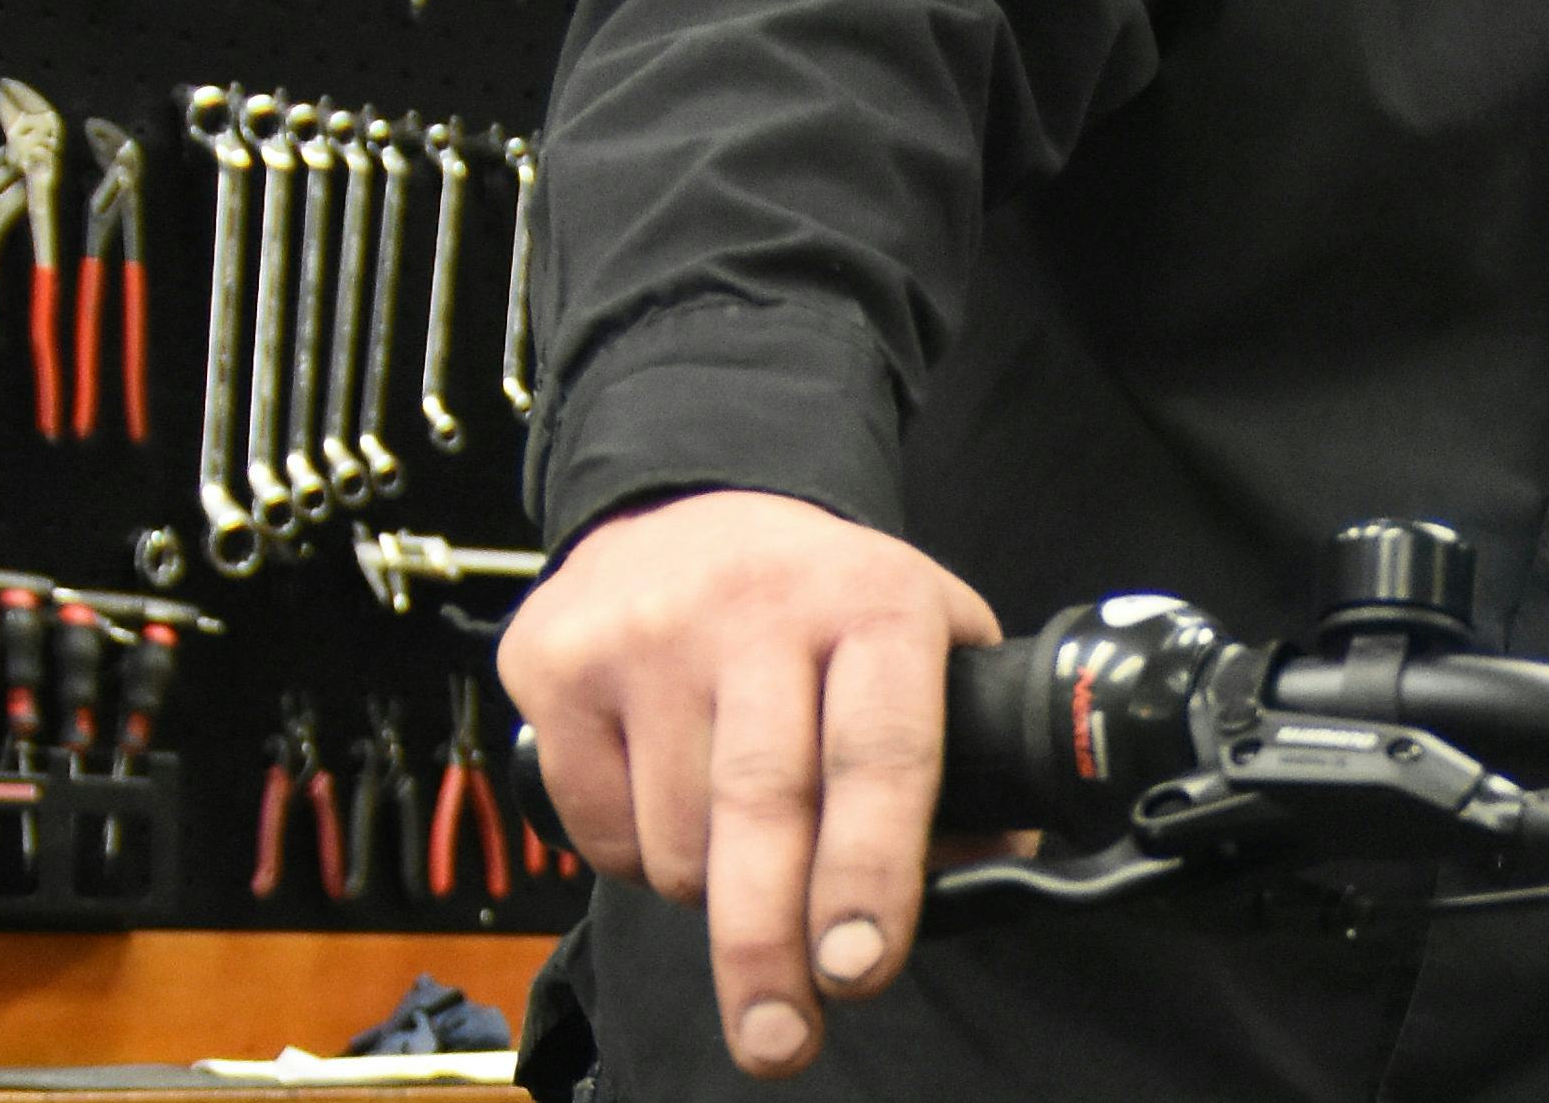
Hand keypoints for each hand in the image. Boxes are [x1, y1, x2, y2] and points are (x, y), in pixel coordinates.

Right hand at [499, 490, 998, 1079]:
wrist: (687, 506)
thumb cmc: (823, 602)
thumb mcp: (924, 634)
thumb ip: (965, 748)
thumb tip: (988, 868)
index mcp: (875, 603)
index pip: (881, 751)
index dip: (872, 870)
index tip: (859, 968)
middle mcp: (761, 608)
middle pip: (762, 808)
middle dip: (768, 948)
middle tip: (780, 1041)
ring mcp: (649, 633)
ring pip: (676, 841)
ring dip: (710, 894)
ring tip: (738, 853)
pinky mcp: (559, 664)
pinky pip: (598, 829)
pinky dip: (635, 857)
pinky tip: (663, 800)